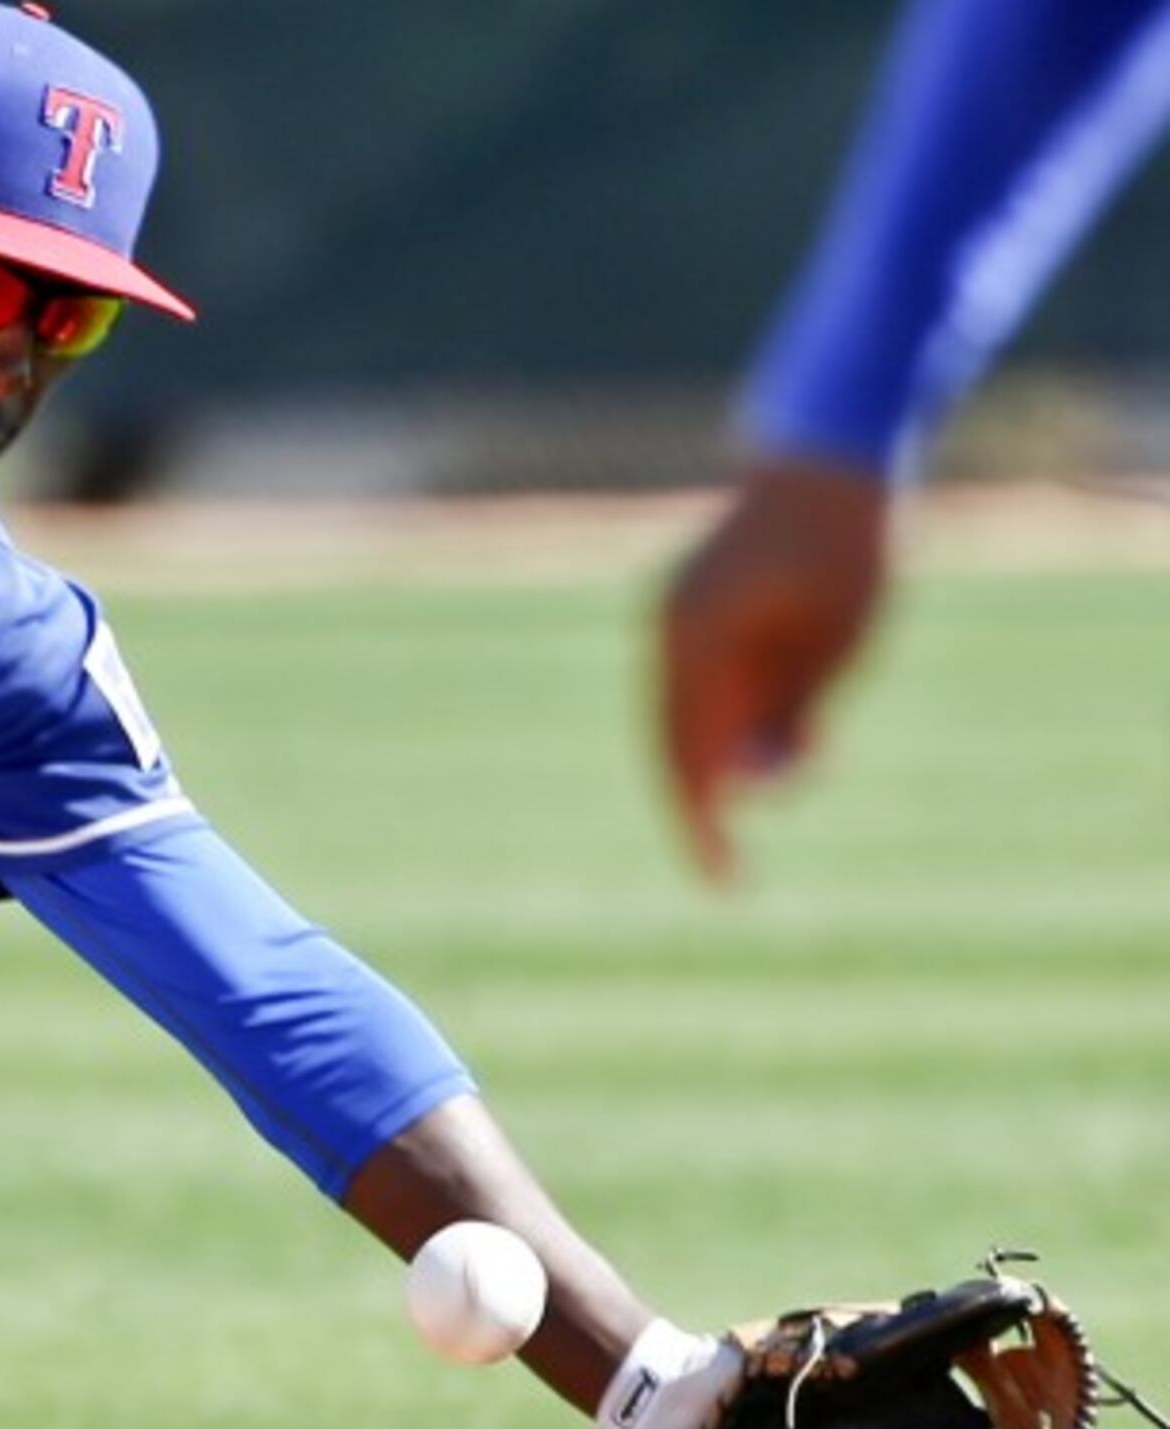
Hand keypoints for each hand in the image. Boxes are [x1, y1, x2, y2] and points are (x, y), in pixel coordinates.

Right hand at [655, 458, 891, 884]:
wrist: (832, 457)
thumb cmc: (849, 548)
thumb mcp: (837, 646)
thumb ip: (791, 717)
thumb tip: (748, 792)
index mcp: (693, 641)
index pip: (685, 757)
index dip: (703, 827)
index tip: (726, 883)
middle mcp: (667, 633)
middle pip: (670, 746)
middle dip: (702, 809)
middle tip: (729, 873)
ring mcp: (672, 619)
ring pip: (680, 720)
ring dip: (723, 764)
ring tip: (786, 784)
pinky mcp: (689, 610)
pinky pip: (696, 688)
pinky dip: (725, 726)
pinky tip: (773, 744)